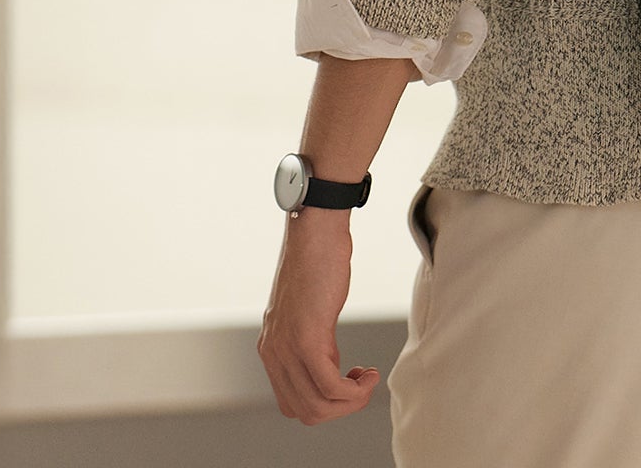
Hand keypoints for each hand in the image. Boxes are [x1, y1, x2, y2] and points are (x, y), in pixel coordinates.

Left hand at [258, 211, 382, 424]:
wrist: (316, 230)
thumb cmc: (317, 260)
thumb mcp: (305, 308)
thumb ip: (308, 337)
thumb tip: (326, 362)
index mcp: (272, 348)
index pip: (292, 402)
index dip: (325, 403)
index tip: (349, 382)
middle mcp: (273, 353)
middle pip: (303, 411)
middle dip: (340, 409)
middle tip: (362, 385)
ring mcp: (288, 347)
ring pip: (316, 405)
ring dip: (350, 402)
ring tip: (368, 379)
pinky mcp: (308, 338)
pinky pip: (329, 386)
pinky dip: (353, 390)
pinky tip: (368, 374)